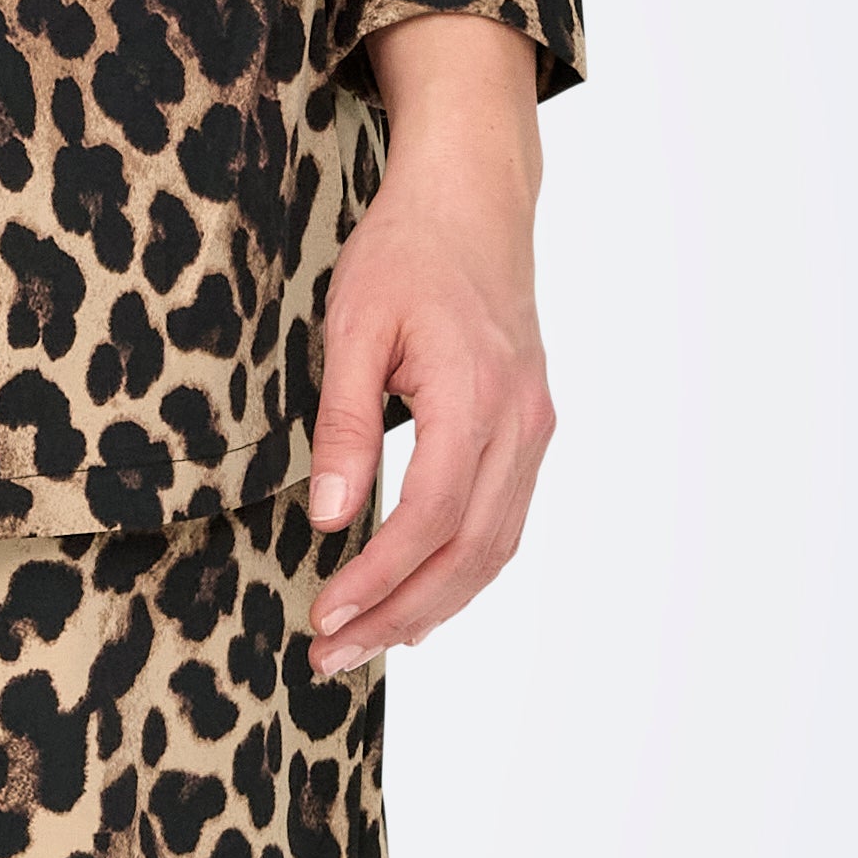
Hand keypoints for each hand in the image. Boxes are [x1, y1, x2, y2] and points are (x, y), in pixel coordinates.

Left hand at [305, 14, 556, 676]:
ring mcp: (534, 427)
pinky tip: (420, 598)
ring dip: (434, 604)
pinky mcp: (530, 427)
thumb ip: (343, 423)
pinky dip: (462, 569)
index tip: (323, 618)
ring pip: (495, 545)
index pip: (429, 517)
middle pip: (469, 550)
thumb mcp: (352, 326)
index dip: (377, 579)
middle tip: (333, 657)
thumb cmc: (405, 252)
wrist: (473, 199)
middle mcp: (521, 422)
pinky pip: (503, 519)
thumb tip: (327, 516)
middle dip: (401, 613)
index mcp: (475, 396)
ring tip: (369, 644)